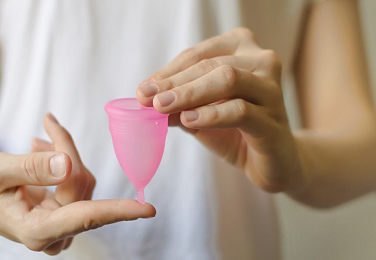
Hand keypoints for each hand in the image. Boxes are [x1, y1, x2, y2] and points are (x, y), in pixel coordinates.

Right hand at [0, 113, 155, 254]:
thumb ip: (31, 167)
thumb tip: (67, 166)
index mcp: (36, 230)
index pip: (84, 217)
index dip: (117, 211)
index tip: (147, 209)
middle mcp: (53, 232)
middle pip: (81, 185)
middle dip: (66, 149)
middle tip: (48, 123)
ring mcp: (61, 224)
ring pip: (82, 180)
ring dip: (66, 152)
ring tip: (39, 138)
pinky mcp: (65, 212)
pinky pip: (78, 180)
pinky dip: (66, 159)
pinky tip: (43, 148)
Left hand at [137, 28, 303, 192]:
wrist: (273, 161)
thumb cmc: (236, 129)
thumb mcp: (201, 113)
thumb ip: (179, 103)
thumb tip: (146, 98)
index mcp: (243, 50)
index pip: (197, 55)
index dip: (168, 72)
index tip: (143, 90)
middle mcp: (262, 61)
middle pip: (210, 65)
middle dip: (174, 83)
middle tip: (147, 99)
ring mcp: (272, 89)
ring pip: (227, 80)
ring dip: (189, 94)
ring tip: (162, 108)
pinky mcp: (274, 119)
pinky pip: (240, 110)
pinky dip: (211, 115)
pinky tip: (189, 120)